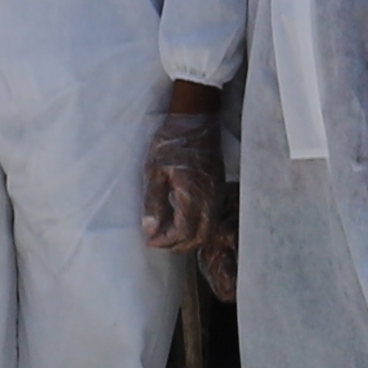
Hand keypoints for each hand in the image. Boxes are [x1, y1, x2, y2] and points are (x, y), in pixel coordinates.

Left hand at [138, 107, 227, 257]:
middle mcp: (210, 198)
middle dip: (178, 246)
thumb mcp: (154, 172)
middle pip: (201, 237)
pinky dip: (198, 229)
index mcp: (193, 194)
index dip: (166, 241)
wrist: (195, 122)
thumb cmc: (170, 144)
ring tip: (166, 237)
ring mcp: (217, 195)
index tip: (149, 242)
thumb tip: (150, 230)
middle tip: (157, 243)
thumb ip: (153, 203)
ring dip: (189, 239)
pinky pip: (212, 218)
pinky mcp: (218, 190)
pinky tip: (181, 225)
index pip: (184, 231)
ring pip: (209, 230)